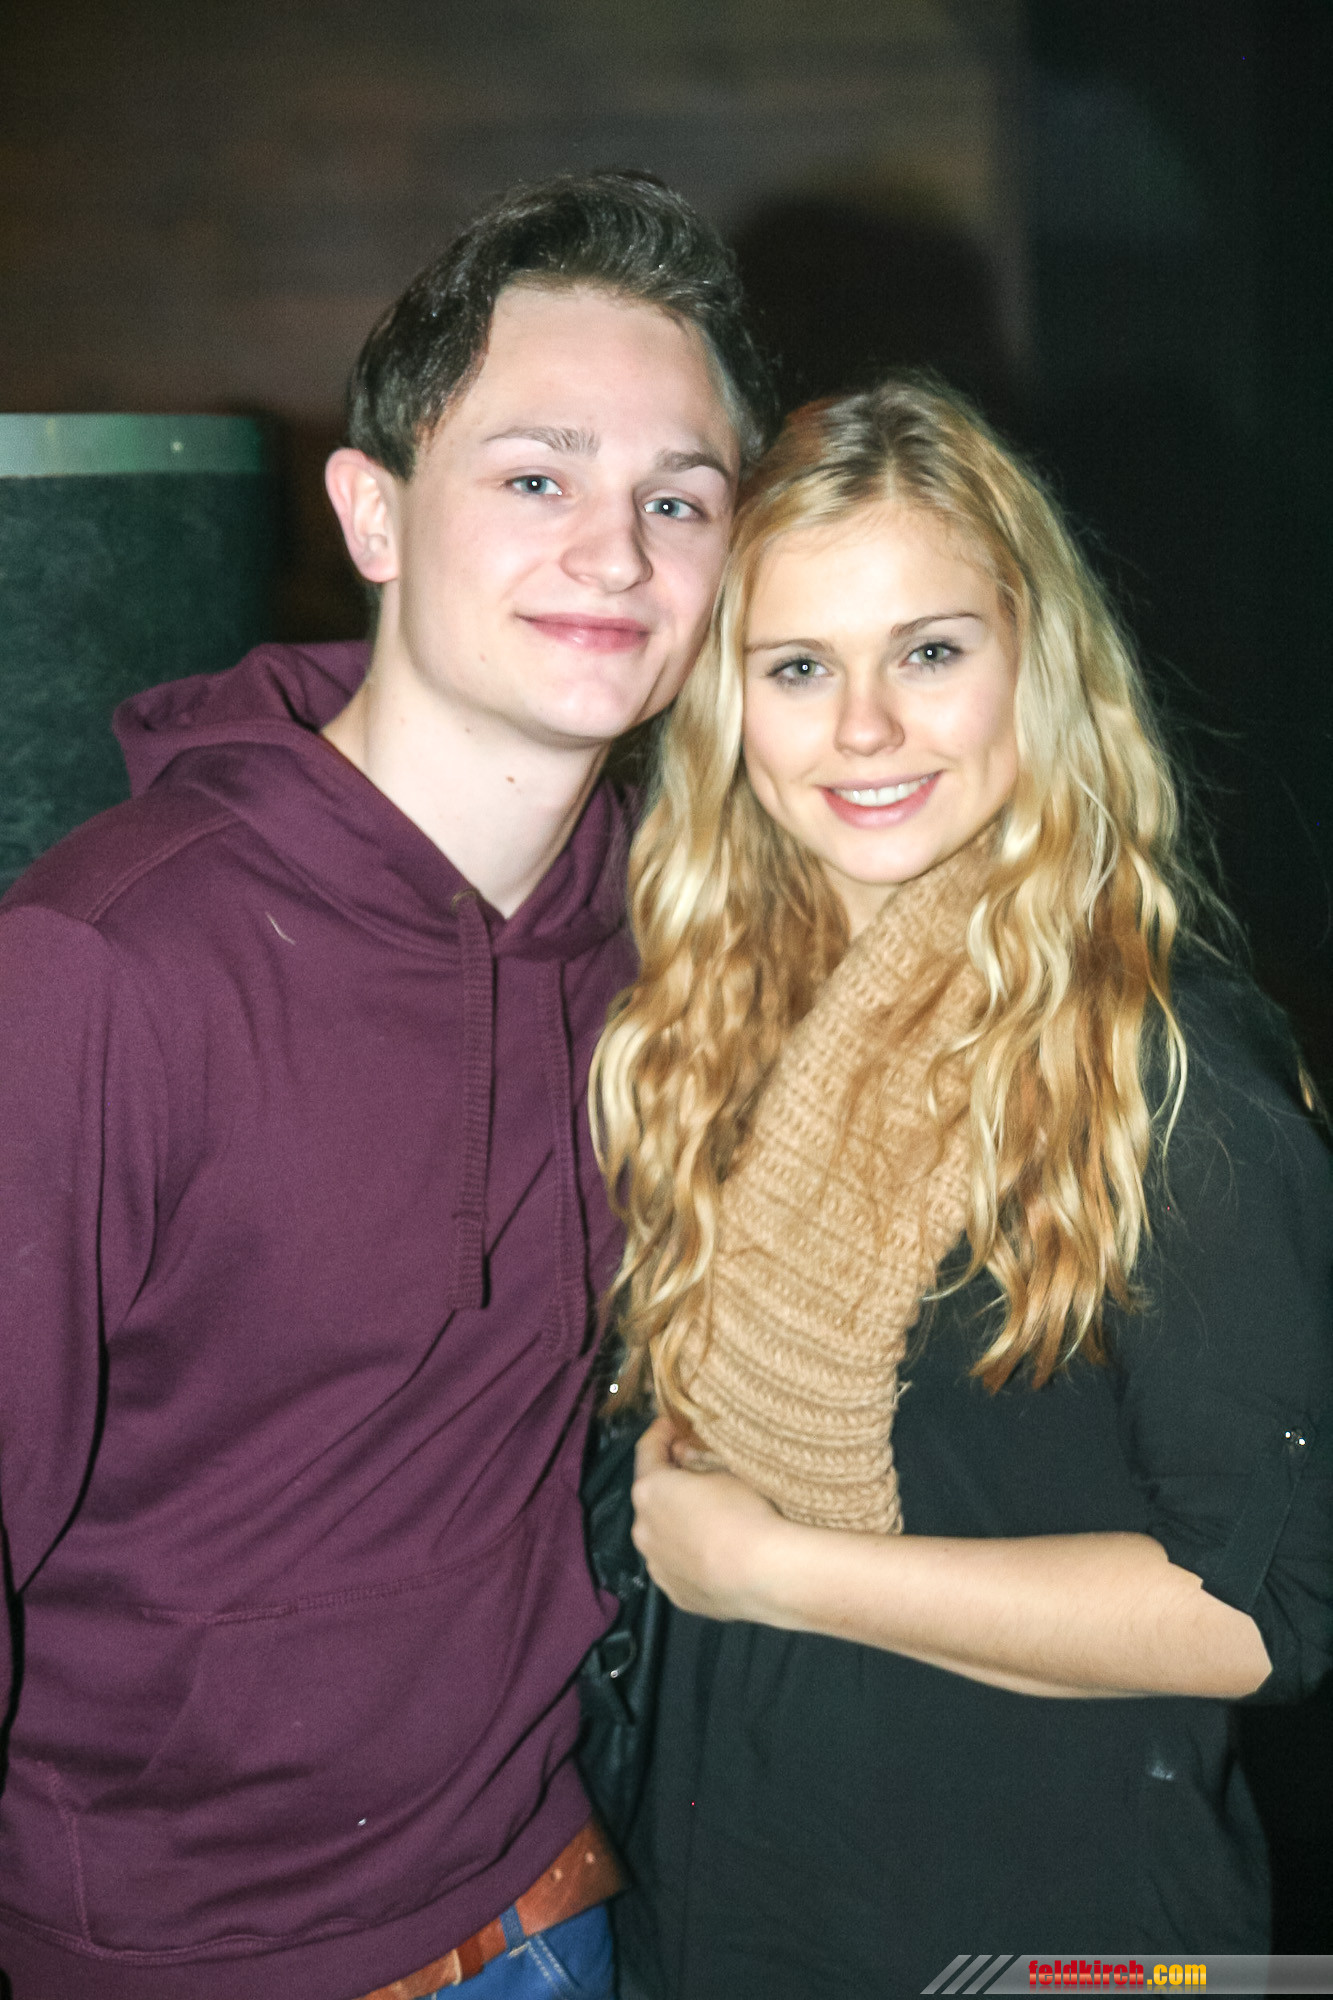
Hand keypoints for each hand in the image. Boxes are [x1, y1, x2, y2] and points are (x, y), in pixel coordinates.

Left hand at [630, 1415, 789, 1621]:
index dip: (661, 1432)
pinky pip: (677, 1566)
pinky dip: (689, 1555)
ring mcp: (657, 1566)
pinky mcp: (676, 1594)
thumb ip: (696, 1461)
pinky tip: (715, 1553)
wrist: (765, 1574)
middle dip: (671, 1483)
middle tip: (698, 1473)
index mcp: (650, 1490)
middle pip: (652, 1497)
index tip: (672, 1424)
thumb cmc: (744, 1513)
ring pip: (662, 1535)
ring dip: (677, 1522)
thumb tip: (682, 1458)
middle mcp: (643, 1528)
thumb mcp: (725, 1472)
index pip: (647, 1450)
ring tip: (710, 1519)